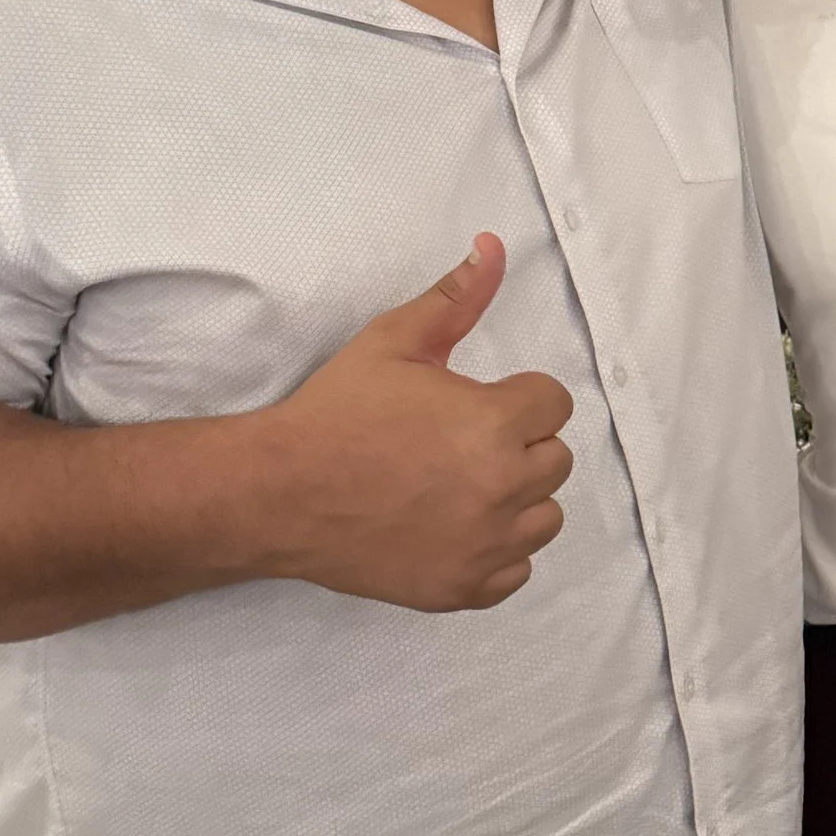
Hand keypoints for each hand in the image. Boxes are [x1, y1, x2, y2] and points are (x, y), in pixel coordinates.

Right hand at [258, 238, 571, 610]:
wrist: (279, 492)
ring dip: (517, 498)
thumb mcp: (394, 340)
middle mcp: (500, 489)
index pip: (554, 403)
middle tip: (462, 440)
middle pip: (556, 460)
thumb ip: (455, 298)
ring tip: (464, 483)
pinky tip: (457, 526)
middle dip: (520, 443)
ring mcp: (483, 546)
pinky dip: (497, 551)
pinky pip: (517, 571)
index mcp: (493, 424)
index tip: (476, 402)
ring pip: (544, 518)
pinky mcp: (461, 588)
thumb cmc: (335, 412)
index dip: (516, 396)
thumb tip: (492, 246)